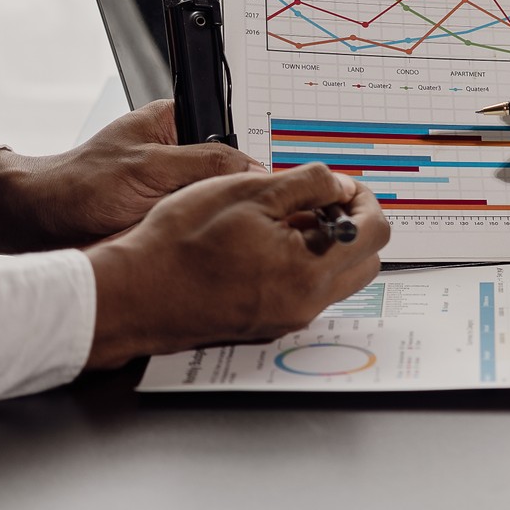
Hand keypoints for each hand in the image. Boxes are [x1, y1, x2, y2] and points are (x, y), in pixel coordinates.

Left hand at [0, 100, 263, 253]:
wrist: (38, 224)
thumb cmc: (79, 185)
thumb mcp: (149, 169)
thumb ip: (204, 164)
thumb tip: (255, 168)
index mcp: (176, 121)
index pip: (233, 125)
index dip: (262, 144)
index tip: (288, 166)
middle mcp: (180, 151)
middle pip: (232, 166)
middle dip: (249, 185)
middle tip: (273, 202)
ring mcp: (175, 185)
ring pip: (221, 197)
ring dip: (231, 211)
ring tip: (252, 223)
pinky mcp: (169, 216)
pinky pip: (203, 221)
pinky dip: (212, 231)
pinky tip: (225, 241)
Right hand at [83, 163, 391, 367]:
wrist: (135, 294)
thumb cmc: (179, 244)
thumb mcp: (246, 192)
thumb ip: (307, 185)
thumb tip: (342, 186)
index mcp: (308, 270)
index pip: (375, 233)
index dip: (365, 200)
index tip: (343, 186)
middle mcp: (305, 303)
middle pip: (365, 262)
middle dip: (353, 225)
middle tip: (321, 201)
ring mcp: (287, 318)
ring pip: (337, 279)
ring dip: (328, 246)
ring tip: (287, 219)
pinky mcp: (267, 323)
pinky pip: (306, 293)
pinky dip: (303, 265)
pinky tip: (266, 242)